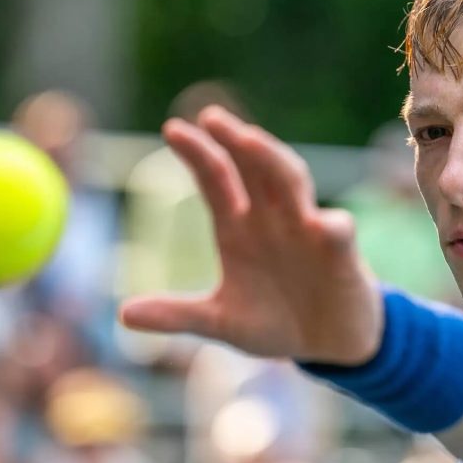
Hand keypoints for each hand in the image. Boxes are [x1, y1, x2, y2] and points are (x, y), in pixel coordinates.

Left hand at [119, 107, 382, 365]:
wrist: (328, 345)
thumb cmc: (276, 324)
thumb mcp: (221, 322)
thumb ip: (177, 314)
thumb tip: (123, 315)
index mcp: (238, 229)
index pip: (216, 179)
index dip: (198, 154)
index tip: (173, 129)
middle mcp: (271, 219)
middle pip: (252, 168)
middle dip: (234, 141)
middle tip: (212, 117)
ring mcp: (306, 231)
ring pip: (291, 183)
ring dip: (272, 161)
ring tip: (251, 141)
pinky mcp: (340, 253)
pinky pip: (337, 233)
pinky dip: (331, 226)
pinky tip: (323, 224)